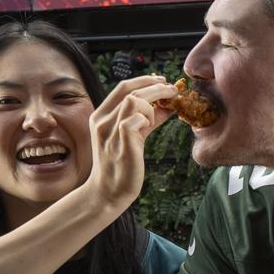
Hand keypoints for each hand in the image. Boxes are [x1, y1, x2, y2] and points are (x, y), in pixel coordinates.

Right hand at [85, 75, 178, 209]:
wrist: (108, 192)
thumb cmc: (121, 165)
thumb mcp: (133, 136)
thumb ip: (147, 120)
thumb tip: (168, 105)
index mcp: (100, 116)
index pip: (123, 87)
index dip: (145, 80)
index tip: (162, 81)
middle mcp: (102, 121)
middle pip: (130, 90)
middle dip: (155, 86)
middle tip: (173, 90)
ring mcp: (110, 132)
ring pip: (134, 101)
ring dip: (151, 105)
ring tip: (155, 119)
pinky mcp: (121, 144)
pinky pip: (136, 120)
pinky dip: (147, 120)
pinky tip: (149, 128)